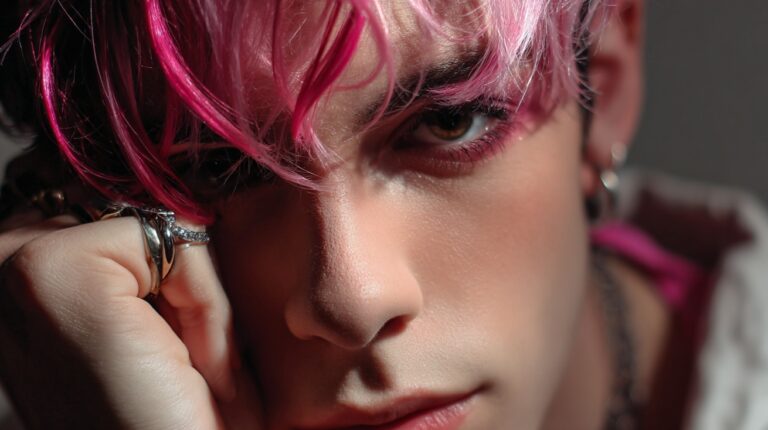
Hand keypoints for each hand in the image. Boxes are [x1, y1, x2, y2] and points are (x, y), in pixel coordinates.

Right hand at [0, 212, 261, 428]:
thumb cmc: (170, 417)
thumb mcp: (151, 322)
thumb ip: (142, 256)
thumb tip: (185, 191)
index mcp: (18, 279)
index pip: (121, 210)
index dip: (170, 271)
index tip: (172, 350)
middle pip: (139, 208)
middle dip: (181, 278)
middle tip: (182, 364)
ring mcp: (11, 265)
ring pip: (160, 222)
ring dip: (197, 297)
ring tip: (186, 369)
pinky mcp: (49, 272)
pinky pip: (172, 238)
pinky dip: (206, 302)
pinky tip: (189, 367)